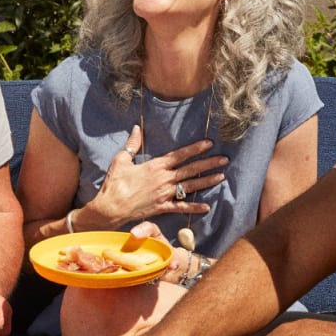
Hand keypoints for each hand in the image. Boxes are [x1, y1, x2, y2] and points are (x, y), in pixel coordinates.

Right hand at [89, 126, 227, 225]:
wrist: (111, 207)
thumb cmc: (114, 183)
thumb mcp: (121, 159)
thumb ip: (132, 144)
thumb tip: (136, 128)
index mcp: (155, 166)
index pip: (180, 155)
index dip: (195, 148)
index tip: (209, 143)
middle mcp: (164, 179)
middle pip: (190, 169)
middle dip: (209, 163)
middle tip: (224, 159)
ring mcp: (164, 194)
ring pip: (190, 186)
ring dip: (207, 181)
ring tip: (221, 176)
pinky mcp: (162, 208)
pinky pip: (181, 207)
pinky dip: (194, 207)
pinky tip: (206, 207)